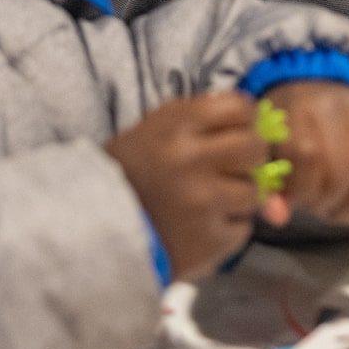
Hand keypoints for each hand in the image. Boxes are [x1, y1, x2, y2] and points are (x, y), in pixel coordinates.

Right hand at [106, 93, 264, 281]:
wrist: (94, 231)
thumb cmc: (129, 176)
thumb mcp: (153, 131)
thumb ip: (197, 121)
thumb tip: (248, 118)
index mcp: (177, 125)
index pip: (239, 108)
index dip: (245, 119)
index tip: (240, 130)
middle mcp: (192, 160)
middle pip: (254, 147)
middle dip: (249, 158)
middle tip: (234, 168)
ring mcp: (202, 202)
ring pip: (252, 192)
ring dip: (237, 199)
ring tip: (209, 204)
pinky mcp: (208, 240)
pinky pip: (241, 229)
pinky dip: (226, 230)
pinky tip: (200, 228)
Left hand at [260, 80, 348, 230]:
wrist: (319, 85)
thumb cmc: (289, 126)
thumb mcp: (269, 148)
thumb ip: (270, 187)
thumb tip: (280, 218)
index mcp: (300, 107)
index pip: (306, 155)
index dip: (303, 189)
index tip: (298, 200)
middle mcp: (339, 105)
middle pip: (342, 171)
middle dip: (331, 205)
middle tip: (322, 210)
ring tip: (342, 212)